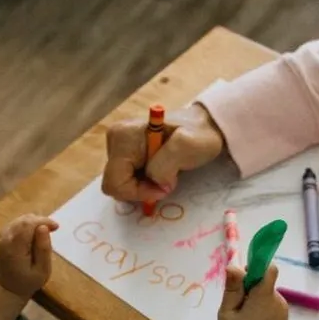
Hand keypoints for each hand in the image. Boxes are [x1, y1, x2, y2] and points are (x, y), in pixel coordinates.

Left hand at [0, 214, 58, 297]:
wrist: (10, 286)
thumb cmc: (29, 281)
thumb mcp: (42, 270)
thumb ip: (43, 249)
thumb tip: (44, 228)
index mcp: (14, 248)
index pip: (28, 224)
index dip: (43, 221)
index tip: (56, 228)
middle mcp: (5, 238)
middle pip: (24, 219)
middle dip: (40, 221)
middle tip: (52, 231)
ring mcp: (2, 235)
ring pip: (21, 219)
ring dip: (35, 223)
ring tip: (44, 235)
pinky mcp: (3, 234)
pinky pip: (18, 222)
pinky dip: (29, 225)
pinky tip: (35, 235)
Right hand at [100, 104, 223, 201]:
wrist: (204, 127)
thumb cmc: (198, 135)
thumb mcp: (188, 146)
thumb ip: (166, 164)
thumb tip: (155, 182)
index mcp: (123, 136)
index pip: (115, 181)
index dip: (138, 192)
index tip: (164, 187)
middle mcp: (115, 139)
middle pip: (115, 184)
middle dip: (140, 190)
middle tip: (166, 182)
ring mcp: (118, 146)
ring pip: (120, 183)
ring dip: (143, 187)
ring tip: (165, 174)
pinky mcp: (125, 153)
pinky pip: (126, 179)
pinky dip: (143, 183)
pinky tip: (159, 172)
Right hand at [217, 265, 288, 319]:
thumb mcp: (227, 312)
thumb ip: (232, 288)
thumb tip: (233, 266)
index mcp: (264, 297)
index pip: (269, 269)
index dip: (257, 268)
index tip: (243, 279)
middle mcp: (278, 301)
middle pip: (266, 282)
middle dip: (252, 287)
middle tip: (238, 305)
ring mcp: (283, 310)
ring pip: (269, 293)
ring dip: (257, 298)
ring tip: (245, 317)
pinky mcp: (284, 318)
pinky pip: (273, 304)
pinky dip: (263, 307)